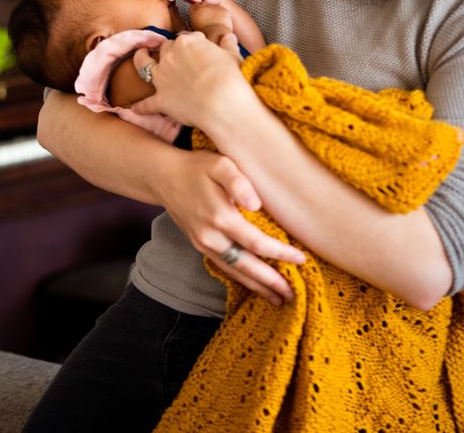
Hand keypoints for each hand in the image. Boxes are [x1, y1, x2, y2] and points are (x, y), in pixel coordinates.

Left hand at [131, 31, 245, 128]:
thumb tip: (229, 37)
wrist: (221, 102)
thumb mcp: (233, 56)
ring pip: (144, 63)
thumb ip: (228, 45)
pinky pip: (147, 104)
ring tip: (139, 55)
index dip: (194, 44)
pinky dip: (141, 107)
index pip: (188, 38)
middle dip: (170, 50)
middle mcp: (170, 56)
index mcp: (188, 42)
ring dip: (140, 59)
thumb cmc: (230, 77)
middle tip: (178, 57)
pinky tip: (135, 109)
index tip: (201, 49)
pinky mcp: (161, 100)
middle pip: (166, 47)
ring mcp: (162, 77)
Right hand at [159, 147, 304, 305]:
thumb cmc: (196, 167)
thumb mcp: (219, 164)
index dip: (280, 253)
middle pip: (246, 265)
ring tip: (278, 299)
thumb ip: (238, 181)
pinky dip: (240, 279)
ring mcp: (203, 243)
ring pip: (234, 271)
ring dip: (256, 286)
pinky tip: (253, 284)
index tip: (301, 259)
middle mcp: (210, 236)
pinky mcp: (199, 245)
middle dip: (270, 281)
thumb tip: (256, 204)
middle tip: (292, 295)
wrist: (163, 176)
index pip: (256, 242)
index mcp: (219, 216)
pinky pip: (223, 267)